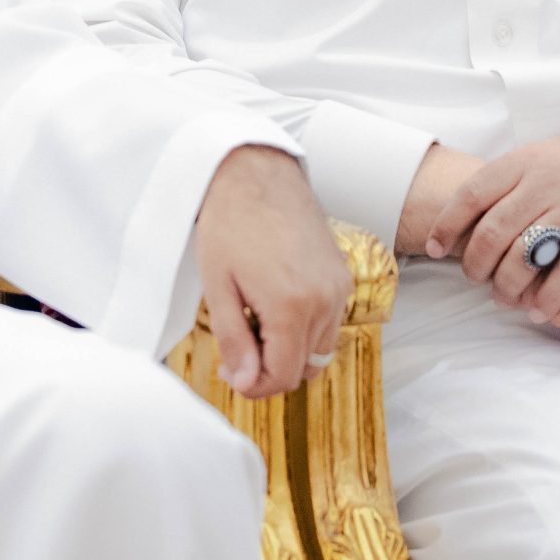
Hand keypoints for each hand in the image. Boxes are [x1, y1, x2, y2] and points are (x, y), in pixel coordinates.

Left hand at [191, 146, 352, 399]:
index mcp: (292, 305)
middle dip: (271, 367)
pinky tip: (274, 302)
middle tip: (238, 346)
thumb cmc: (230, 222)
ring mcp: (338, 286)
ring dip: (289, 348)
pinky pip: (329, 320)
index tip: (232, 371)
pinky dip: (305, 326)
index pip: (285, 376)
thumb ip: (234, 339)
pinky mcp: (342, 274)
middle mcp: (325, 299)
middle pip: (305, 366)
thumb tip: (246, 382)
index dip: (256, 385)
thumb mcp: (218, 286)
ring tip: (255, 318)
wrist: (255, 174)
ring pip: (320, 347)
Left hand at [425, 120, 559, 317]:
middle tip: (475, 280)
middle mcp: (545, 182)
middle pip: (493, 232)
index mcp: (525, 162)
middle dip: (476, 264)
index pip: (472, 193)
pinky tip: (542, 310)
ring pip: (525, 255)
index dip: (447, 224)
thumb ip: (516, 180)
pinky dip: (550, 296)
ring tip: (506, 299)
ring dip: (509, 286)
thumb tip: (475, 208)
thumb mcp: (548, 155)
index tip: (435, 248)